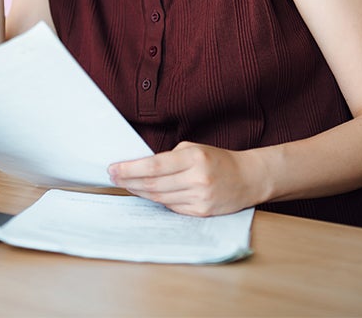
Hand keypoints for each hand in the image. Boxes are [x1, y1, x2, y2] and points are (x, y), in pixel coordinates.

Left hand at [107, 142, 266, 216]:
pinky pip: (171, 208)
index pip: (154, 165)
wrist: (248, 179)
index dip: (130, 169)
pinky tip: (147, 194)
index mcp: (194, 158)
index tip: (113, 168)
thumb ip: (169, 157)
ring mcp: (200, 198)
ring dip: (139, 192)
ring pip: (159, 198)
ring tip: (126, 185)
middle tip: (113, 177)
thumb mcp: (194, 149)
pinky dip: (157, 201)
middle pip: (153, 184)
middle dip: (129, 181)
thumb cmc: (217, 160)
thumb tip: (140, 167)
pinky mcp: (201, 212)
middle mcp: (197, 179)